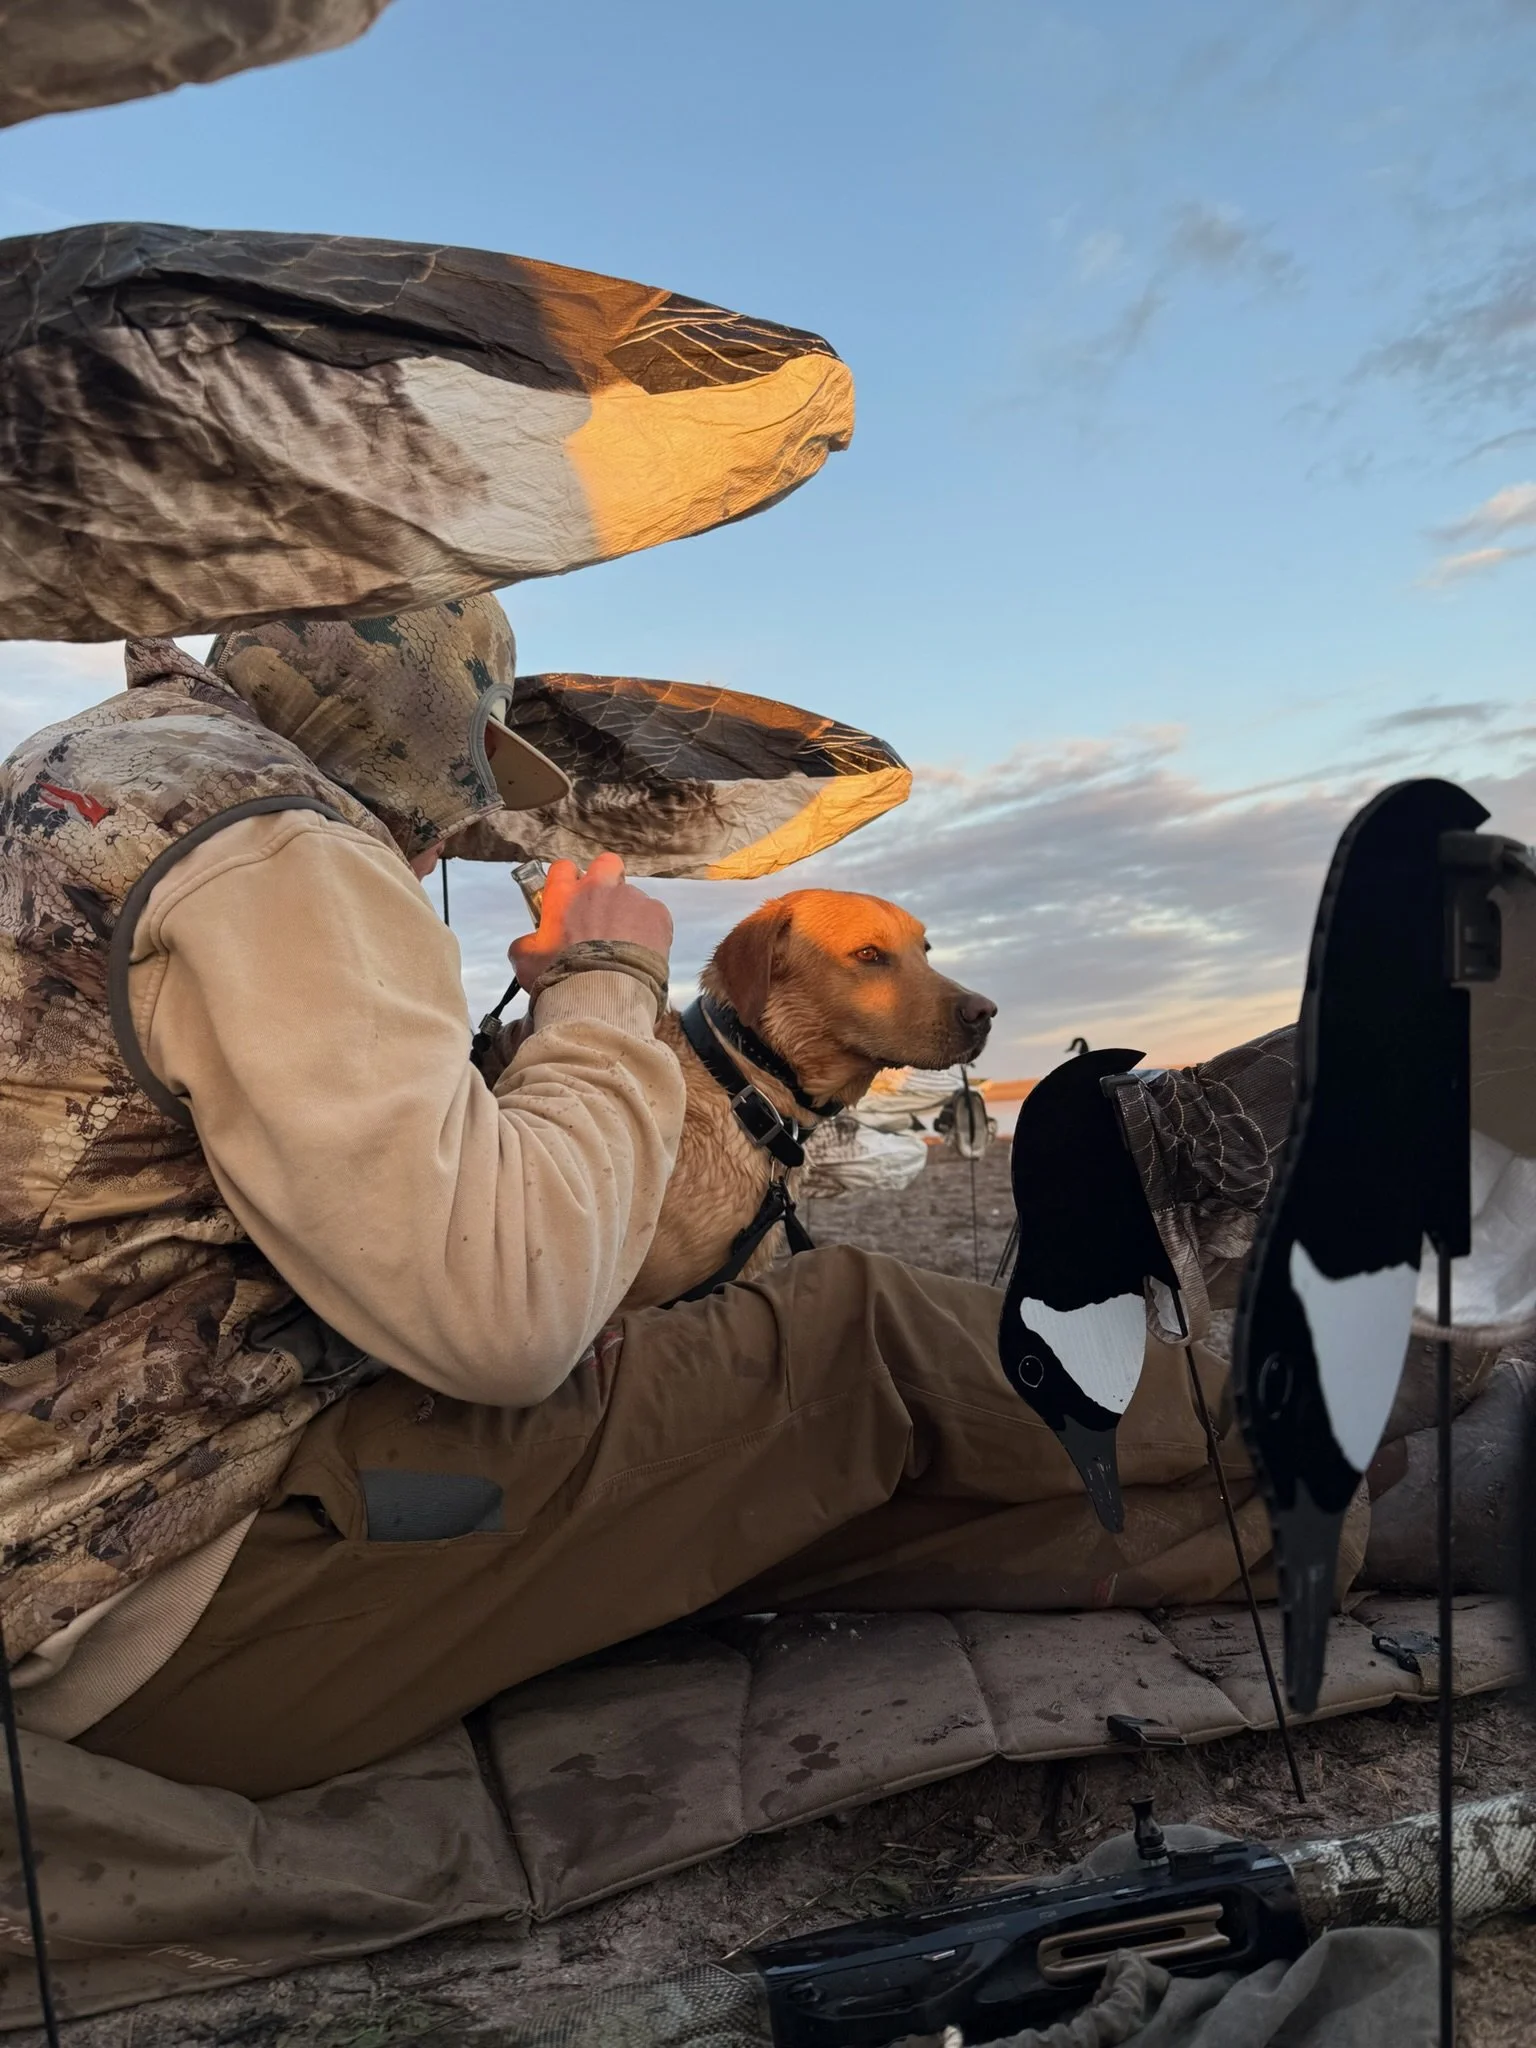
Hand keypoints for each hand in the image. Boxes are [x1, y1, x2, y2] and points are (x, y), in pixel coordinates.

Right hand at [509, 853, 672, 991]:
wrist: (606, 994)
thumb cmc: (563, 978)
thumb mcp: (526, 963)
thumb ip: (525, 945)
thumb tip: (527, 943)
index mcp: (563, 895)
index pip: (563, 868)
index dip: (568, 881)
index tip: (570, 898)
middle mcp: (597, 888)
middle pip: (605, 864)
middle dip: (606, 880)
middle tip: (604, 909)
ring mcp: (630, 897)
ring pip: (631, 896)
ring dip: (629, 914)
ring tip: (627, 945)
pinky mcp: (656, 912)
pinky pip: (654, 914)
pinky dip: (650, 930)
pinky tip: (644, 952)